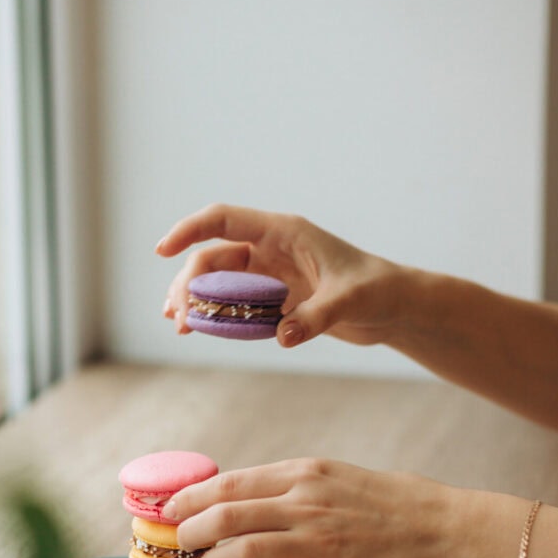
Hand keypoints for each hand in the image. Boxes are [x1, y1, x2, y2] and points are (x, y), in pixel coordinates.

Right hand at [156, 203, 409, 347]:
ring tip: (179, 326)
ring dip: (197, 300)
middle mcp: (272, 248)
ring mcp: (272, 273)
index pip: (223, 220)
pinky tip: (200, 331)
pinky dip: (217, 316)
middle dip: (190, 284)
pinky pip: (237, 303)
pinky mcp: (277, 298)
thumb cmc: (378, 290)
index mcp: (284, 232)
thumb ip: (315, 317)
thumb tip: (283, 337)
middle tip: (178, 317)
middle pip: (214, 257)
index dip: (188, 231)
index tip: (161, 251)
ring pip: (220, 281)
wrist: (395, 307)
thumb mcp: (349, 301)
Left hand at [163, 458, 453, 557]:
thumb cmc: (387, 499)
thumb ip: (289, 484)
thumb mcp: (332, 474)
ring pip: (243, 553)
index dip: (192, 497)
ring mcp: (318, 541)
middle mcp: (305, 503)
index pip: (230, 482)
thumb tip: (241, 496)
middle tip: (180, 543)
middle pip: (226, 515)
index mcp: (303, 472)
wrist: (438, 526)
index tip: (171, 508)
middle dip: (191, 531)